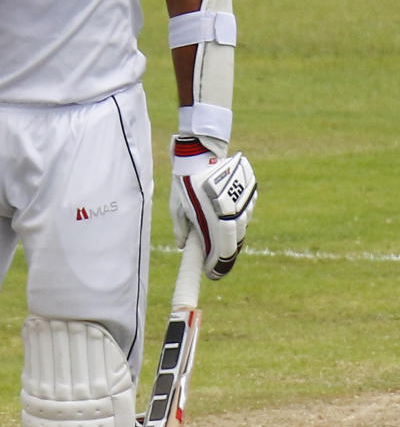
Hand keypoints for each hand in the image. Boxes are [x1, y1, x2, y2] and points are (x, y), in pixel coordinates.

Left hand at [169, 136, 256, 278]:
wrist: (200, 151)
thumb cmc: (184, 181)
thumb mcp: (177, 206)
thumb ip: (180, 228)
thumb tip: (183, 247)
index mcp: (214, 217)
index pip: (221, 249)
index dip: (218, 265)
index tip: (212, 274)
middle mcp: (233, 211)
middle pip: (235, 240)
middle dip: (226, 252)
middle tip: (216, 261)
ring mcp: (245, 200)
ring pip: (243, 225)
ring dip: (233, 234)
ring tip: (220, 238)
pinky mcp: (250, 190)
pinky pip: (247, 211)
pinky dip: (239, 217)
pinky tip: (228, 217)